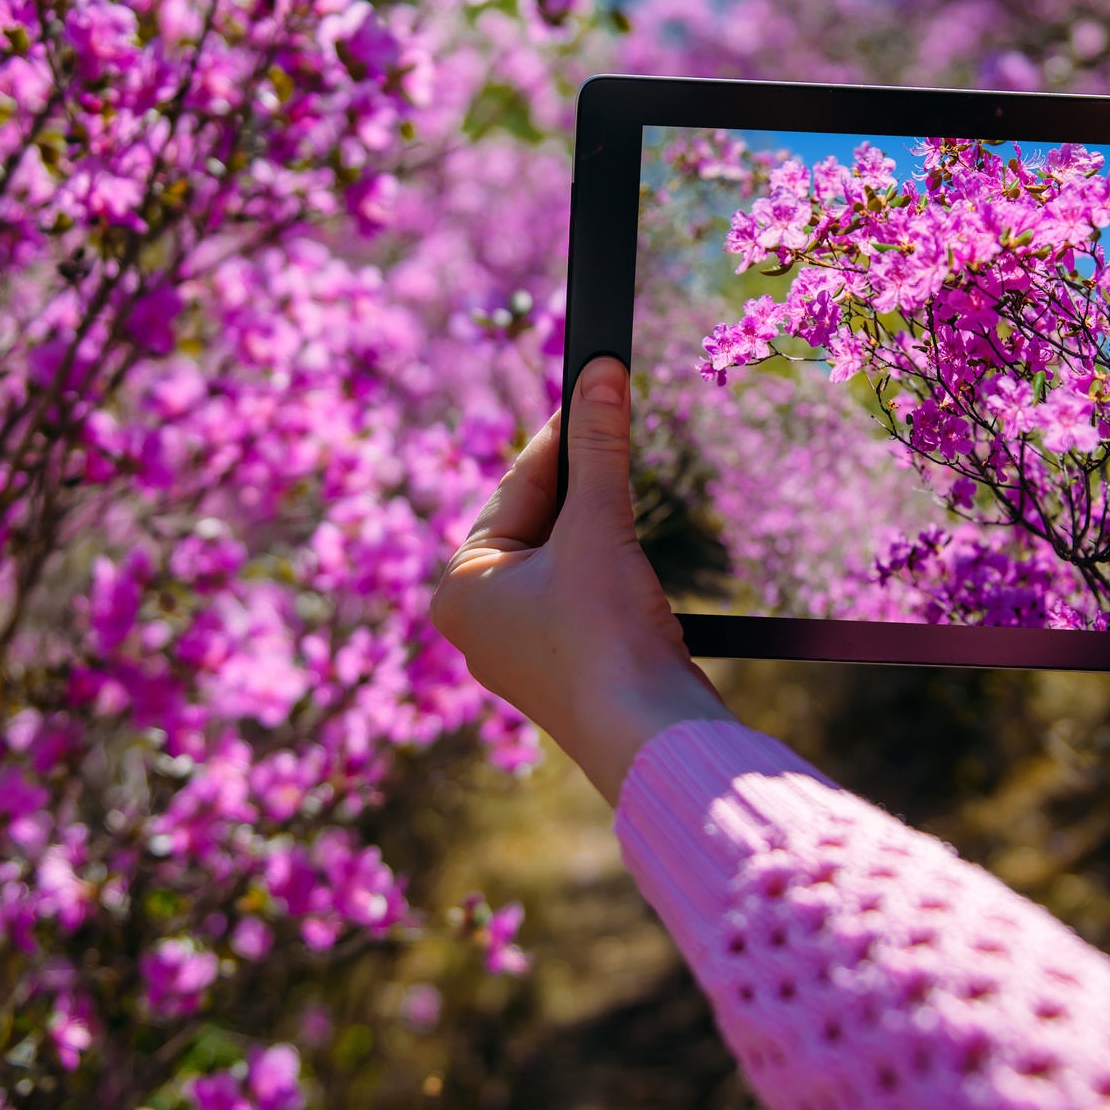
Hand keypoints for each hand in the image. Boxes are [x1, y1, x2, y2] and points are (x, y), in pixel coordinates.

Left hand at [434, 356, 731, 802]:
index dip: (561, 435)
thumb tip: (601, 371)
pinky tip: (635, 555)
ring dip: (599, 525)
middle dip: (583, 483)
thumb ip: (599, 447)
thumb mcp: (598, 528)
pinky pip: (580, 595)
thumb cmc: (603, 638)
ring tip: (630, 490)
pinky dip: (609, 567)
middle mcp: (478, 620)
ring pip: (562, 557)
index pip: (516, 488)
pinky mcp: (565, 667)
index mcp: (459, 586)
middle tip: (617, 421)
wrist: (650, 738)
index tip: (594, 381)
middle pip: (538, 521)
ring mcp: (520, 649)